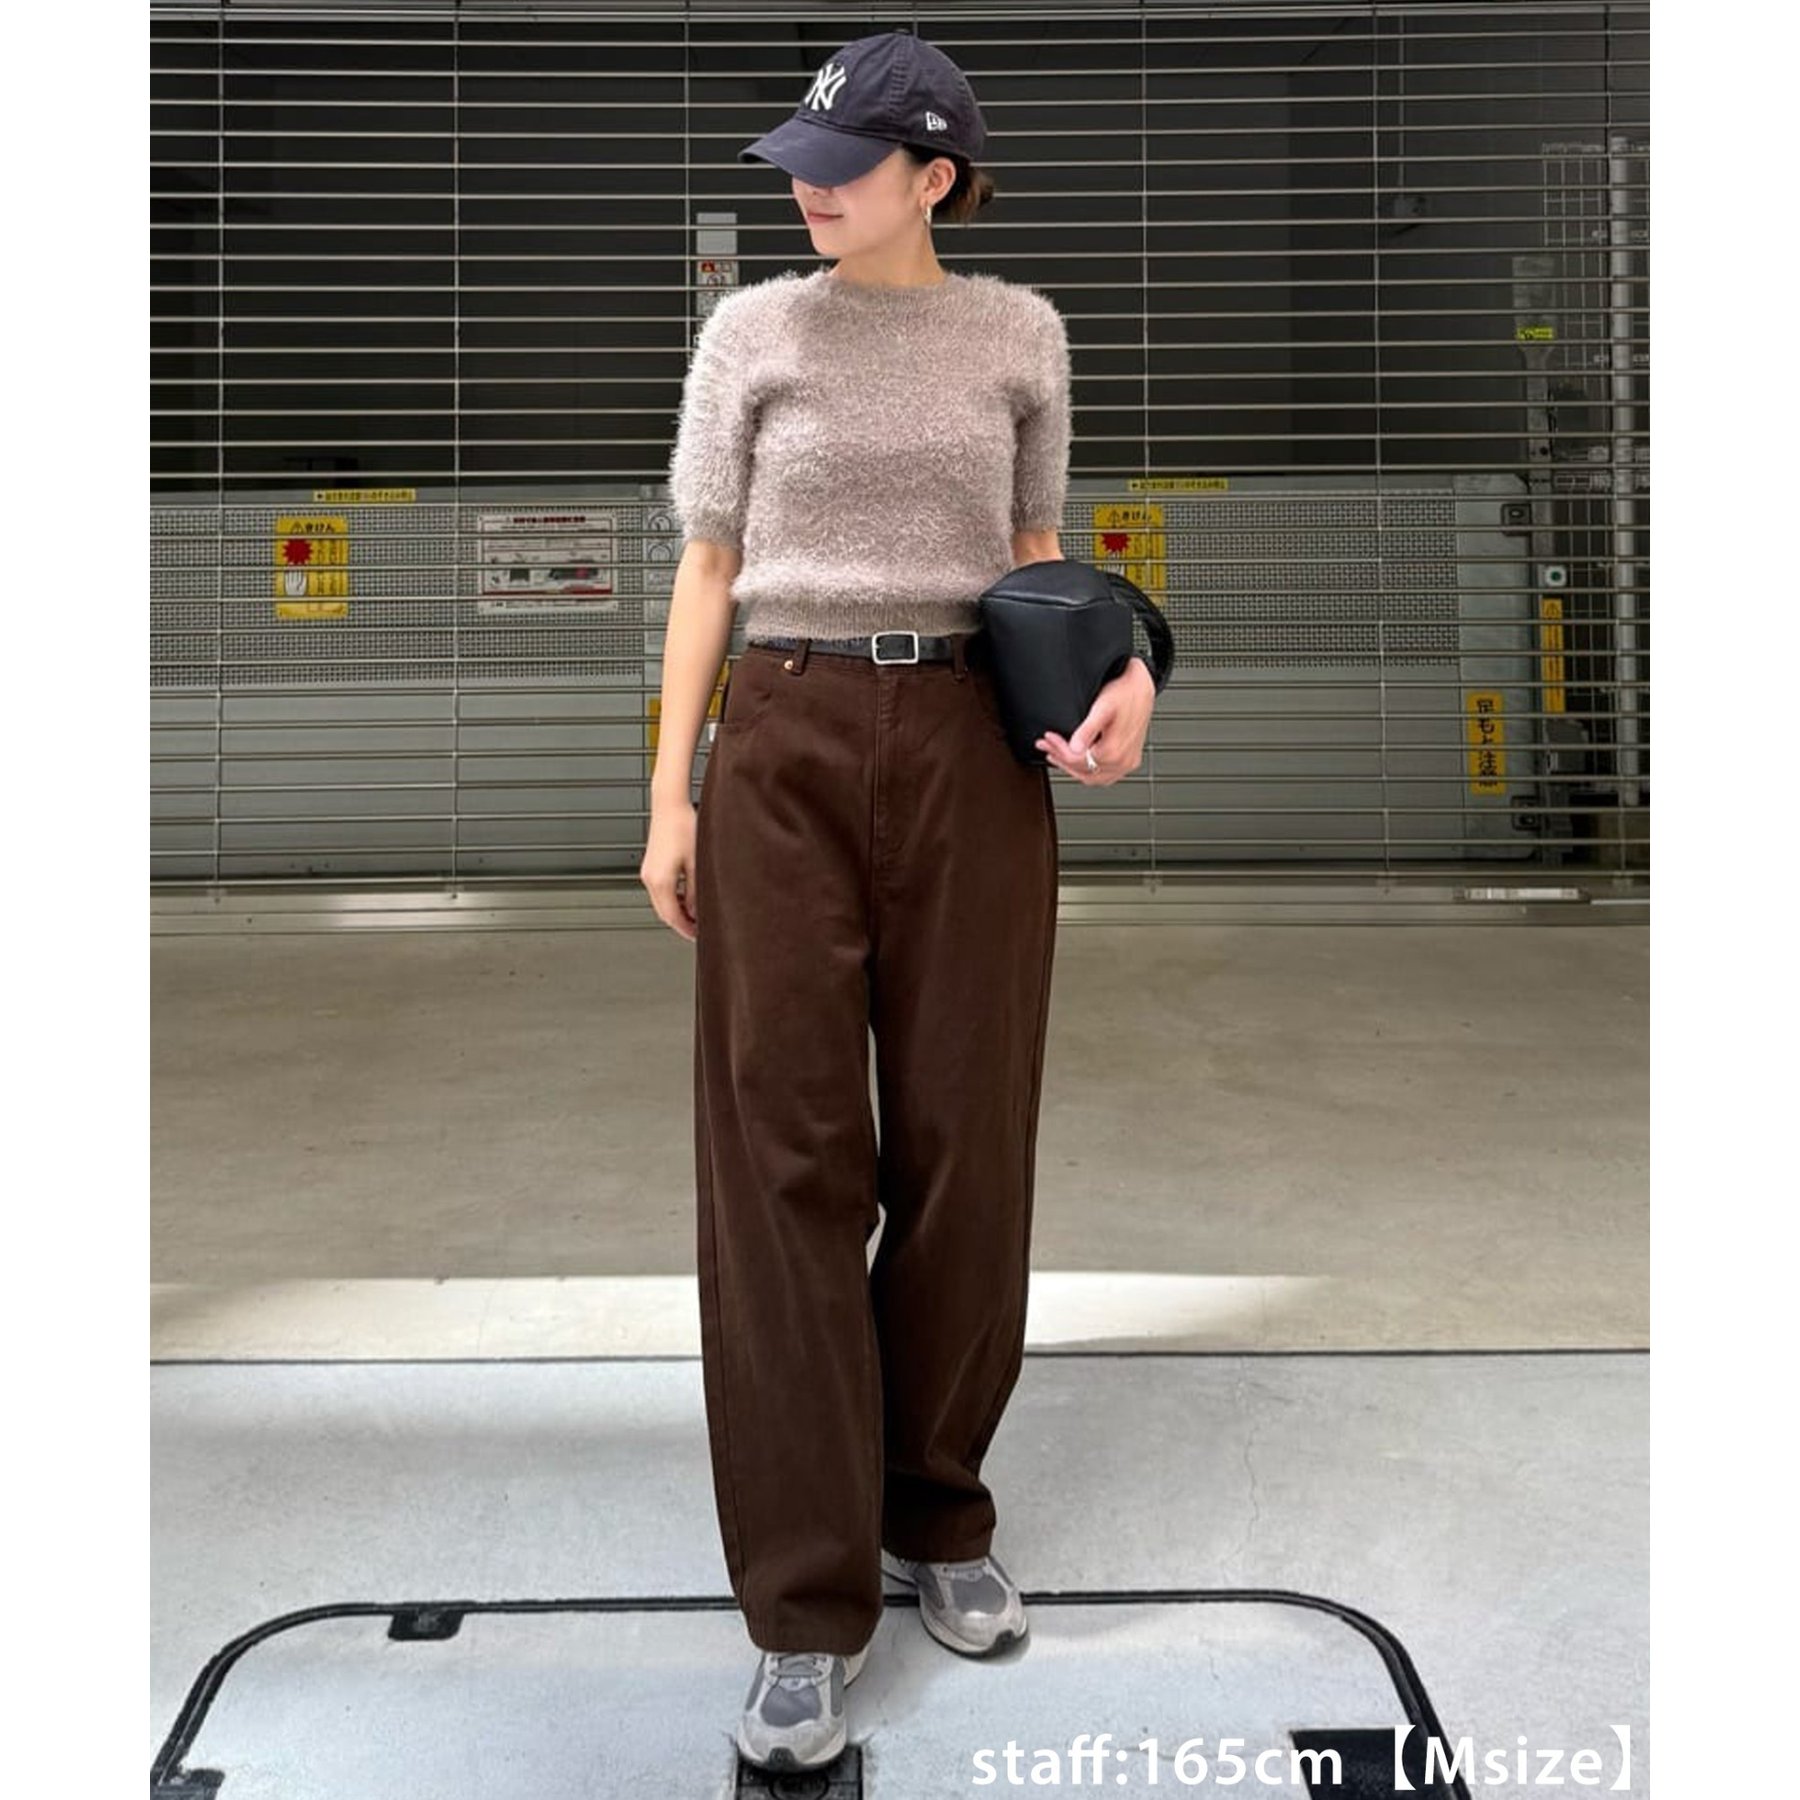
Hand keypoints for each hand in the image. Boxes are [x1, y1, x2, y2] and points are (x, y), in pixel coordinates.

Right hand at [640, 799, 698, 939]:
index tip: (697, 936)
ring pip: (661, 901)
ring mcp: (648, 871)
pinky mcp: (651, 864)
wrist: (669, 805)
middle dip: (681, 923)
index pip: (672, 916)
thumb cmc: (683, 826)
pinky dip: (672, 898)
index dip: (686, 929)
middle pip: (664, 912)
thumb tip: (698, 910)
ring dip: (676, 910)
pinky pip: (660, 890)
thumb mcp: (697, 863)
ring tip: (695, 914)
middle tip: (698, 929)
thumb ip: (697, 891)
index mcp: (660, 881)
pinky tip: (686, 897)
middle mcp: (650, 878)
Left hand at [1036, 657, 1156, 785]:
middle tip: (1047, 746)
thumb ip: (1087, 730)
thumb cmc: (1124, 692)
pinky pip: (1104, 776)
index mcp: (1115, 751)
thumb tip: (1074, 748)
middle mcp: (1122, 761)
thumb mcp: (1102, 708)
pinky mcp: (1129, 760)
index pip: (1077, 760)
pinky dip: (1087, 771)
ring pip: (1092, 777)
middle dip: (1061, 759)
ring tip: (1057, 754)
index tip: (1048, 738)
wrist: (1141, 687)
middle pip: (1083, 770)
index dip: (1059, 750)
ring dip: (1072, 768)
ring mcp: (1127, 763)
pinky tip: (1078, 760)